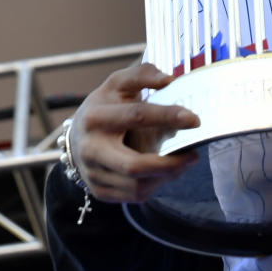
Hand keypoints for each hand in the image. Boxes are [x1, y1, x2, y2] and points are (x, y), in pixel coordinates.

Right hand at [68, 62, 200, 202]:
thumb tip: (168, 79)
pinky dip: (156, 185)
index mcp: (96, 118)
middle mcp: (92, 149)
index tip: (194, 120)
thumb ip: (142, 75)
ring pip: (137, 185)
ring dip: (167, 176)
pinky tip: (166, 172)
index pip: (136, 116)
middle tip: (194, 156)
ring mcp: (93, 173)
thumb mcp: (118, 84)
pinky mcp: (100, 191)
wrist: (76, 138)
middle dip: (169, 164)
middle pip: (134, 165)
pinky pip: (135, 195)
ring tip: (183, 162)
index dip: (167, 116)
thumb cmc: (105, 107)